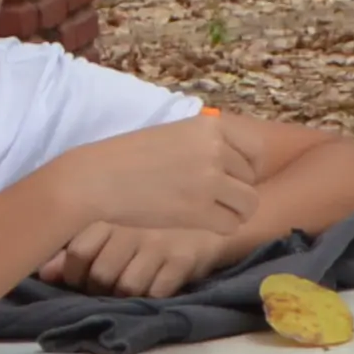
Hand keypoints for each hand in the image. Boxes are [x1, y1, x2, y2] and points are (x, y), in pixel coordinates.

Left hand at [42, 216, 235, 298]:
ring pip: (127, 287)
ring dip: (126, 295)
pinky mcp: (183, 258)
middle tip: (106, 287)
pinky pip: (157, 291)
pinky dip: (153, 295)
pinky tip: (155, 284)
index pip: (77, 252)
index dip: (72, 274)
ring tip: (132, 285)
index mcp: (112, 214)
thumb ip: (77, 249)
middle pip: (101, 275)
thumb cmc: (153, 222)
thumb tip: (44, 273)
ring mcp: (159, 243)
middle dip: (99, 289)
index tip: (78, 279)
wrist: (210, 210)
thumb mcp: (115, 228)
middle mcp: (132, 227)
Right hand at [45, 113, 266, 251]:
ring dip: (231, 212)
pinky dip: (217, 228)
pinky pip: (230, 225)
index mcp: (209, 126)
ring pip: (248, 205)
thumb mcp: (173, 134)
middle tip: (206, 197)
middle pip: (251, 180)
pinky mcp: (199, 210)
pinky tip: (196, 222)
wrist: (96, 179)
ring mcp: (209, 180)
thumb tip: (238, 167)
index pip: (256, 151)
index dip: (245, 168)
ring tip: (206, 212)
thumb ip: (205, 144)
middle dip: (234, 192)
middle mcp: (215, 149)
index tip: (228, 177)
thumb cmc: (128, 158)